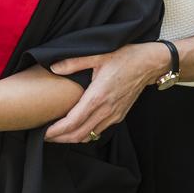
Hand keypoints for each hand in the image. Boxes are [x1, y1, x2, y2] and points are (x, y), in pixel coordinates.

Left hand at [44, 43, 171, 142]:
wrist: (149, 64)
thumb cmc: (124, 57)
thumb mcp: (98, 54)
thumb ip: (74, 62)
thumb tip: (54, 67)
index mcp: (98, 96)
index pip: (73, 121)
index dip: (57, 130)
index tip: (44, 132)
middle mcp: (106, 110)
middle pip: (79, 134)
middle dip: (61, 138)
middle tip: (44, 136)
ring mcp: (114, 115)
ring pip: (90, 135)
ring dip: (72, 138)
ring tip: (57, 135)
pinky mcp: (119, 115)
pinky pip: (99, 131)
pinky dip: (86, 134)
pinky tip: (77, 129)